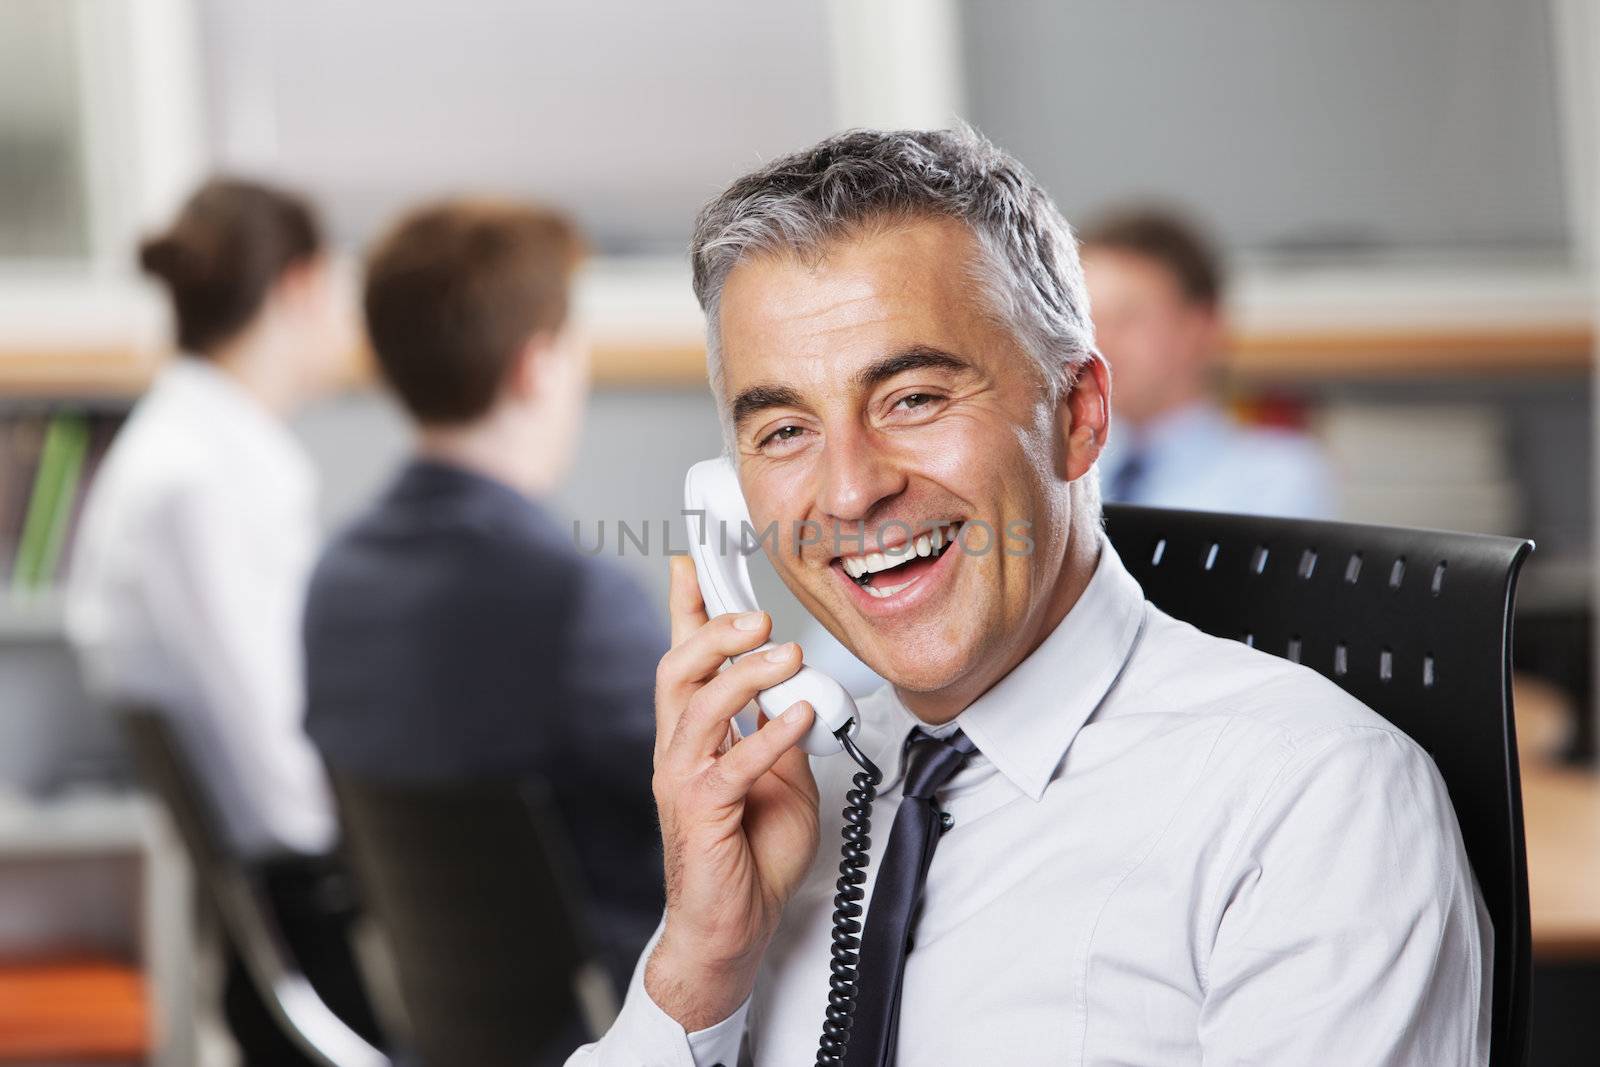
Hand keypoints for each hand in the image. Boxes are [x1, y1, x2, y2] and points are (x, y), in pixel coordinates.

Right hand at [644, 555, 820, 1030]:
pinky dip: (769, 735)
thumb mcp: (780, 775)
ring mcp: (683, 780)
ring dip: (744, 673)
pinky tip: (799, 716)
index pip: (684, 657)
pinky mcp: (700, 813)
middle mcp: (680, 749)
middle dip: (712, 630)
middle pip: (677, 669)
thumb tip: (797, 687)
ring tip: (786, 657)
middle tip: (758, 613)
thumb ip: (779, 729)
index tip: (692, 558)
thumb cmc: (750, 852)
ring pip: (697, 706)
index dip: (685, 607)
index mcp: (696, 734)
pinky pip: (733, 765)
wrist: (733, 926)